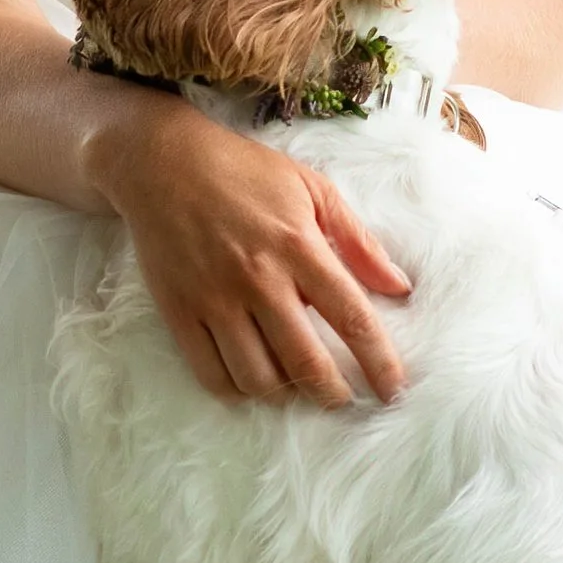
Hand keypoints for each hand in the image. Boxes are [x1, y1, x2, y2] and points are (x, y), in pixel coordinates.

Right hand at [89, 103, 410, 408]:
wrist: (163, 163)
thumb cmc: (245, 172)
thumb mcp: (312, 189)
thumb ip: (359, 241)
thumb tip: (400, 287)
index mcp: (298, 245)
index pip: (351, 317)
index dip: (379, 362)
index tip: (393, 391)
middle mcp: (258, 278)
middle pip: (306, 362)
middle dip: (333, 394)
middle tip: (343, 400)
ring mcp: (215, 298)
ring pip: (257, 378)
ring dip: (285, 395)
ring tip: (295, 388)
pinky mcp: (180, 310)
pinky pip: (211, 373)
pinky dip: (236, 391)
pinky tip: (251, 380)